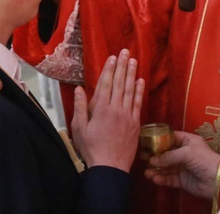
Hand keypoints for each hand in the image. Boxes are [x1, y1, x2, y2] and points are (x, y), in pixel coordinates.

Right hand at [71, 49, 144, 171]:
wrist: (109, 167)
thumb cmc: (91, 149)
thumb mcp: (78, 128)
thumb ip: (80, 107)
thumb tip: (79, 89)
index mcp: (100, 109)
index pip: (106, 84)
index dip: (110, 69)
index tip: (113, 57)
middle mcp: (115, 109)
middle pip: (119, 83)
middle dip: (122, 66)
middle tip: (126, 52)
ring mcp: (127, 116)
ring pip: (130, 90)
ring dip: (132, 74)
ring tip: (134, 61)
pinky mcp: (135, 124)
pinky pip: (138, 104)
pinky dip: (139, 91)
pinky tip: (140, 81)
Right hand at [143, 131, 219, 198]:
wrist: (218, 180)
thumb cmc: (205, 160)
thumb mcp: (186, 152)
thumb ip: (168, 156)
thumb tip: (152, 160)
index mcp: (187, 141)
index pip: (170, 138)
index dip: (158, 140)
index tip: (146, 141)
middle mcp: (184, 153)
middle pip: (165, 153)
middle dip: (153, 156)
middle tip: (142, 157)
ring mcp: (182, 167)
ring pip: (165, 167)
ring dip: (155, 169)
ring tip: (146, 172)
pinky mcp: (182, 180)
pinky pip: (169, 178)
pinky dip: (161, 178)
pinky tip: (154, 178)